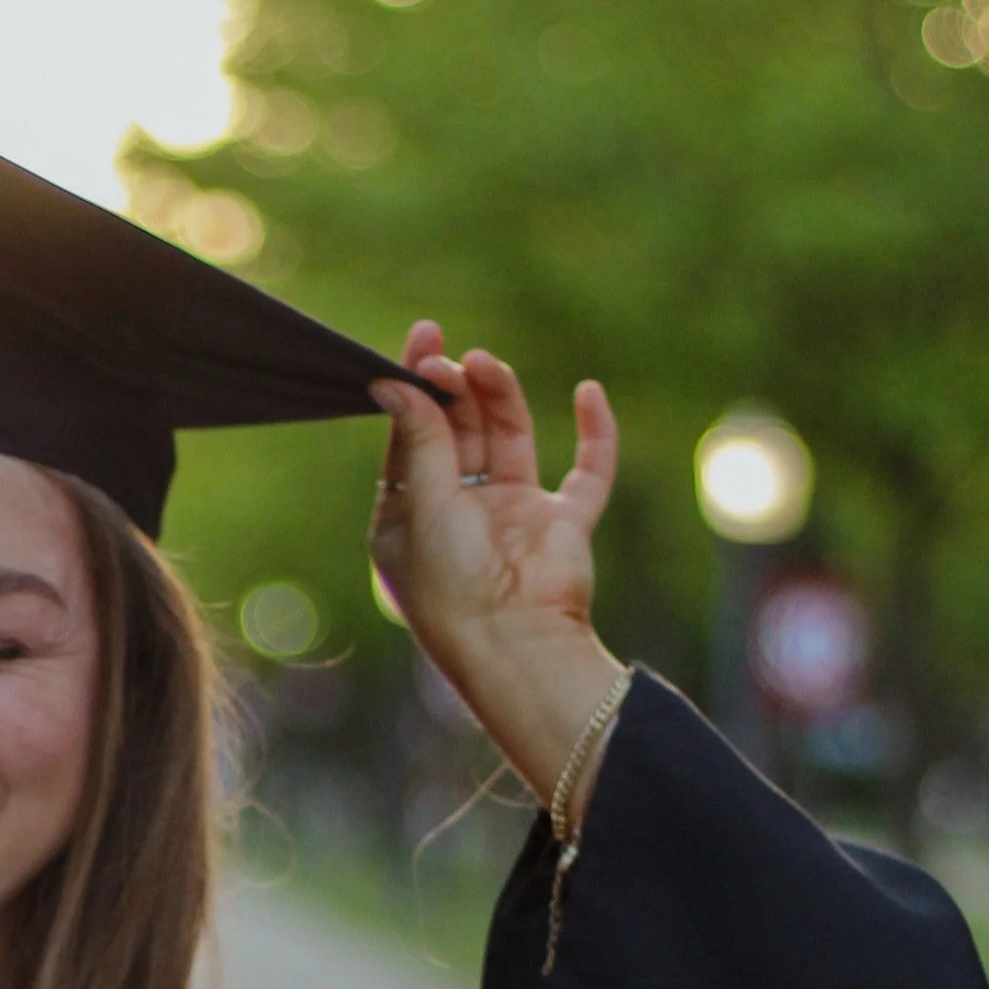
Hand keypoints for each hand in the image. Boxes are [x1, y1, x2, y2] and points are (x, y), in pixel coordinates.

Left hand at [370, 325, 623, 811]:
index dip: (416, 392)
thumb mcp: (424, 506)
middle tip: (451, 358)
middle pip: (459, 432)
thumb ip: (418, 440)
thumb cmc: (452, 587)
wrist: (514, 644)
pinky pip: (588, 471)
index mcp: (413, 520)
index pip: (411, 440)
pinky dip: (596, 432)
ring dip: (501, 398)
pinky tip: (588, 391)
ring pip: (510, 439)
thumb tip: (392, 381)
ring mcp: (514, 518)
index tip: (421, 344)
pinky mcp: (564, 525)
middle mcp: (462, 515)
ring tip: (487, 364)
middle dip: (456, 390)